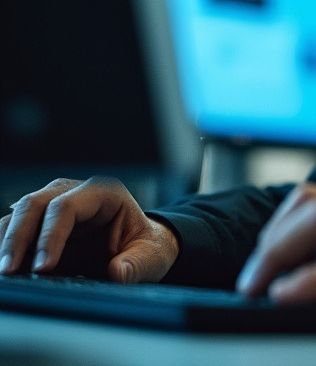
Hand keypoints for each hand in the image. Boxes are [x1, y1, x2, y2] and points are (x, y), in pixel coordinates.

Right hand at [0, 177, 178, 282]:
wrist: (137, 245)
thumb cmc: (144, 244)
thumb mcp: (152, 255)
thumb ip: (137, 264)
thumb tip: (117, 273)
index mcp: (104, 193)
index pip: (67, 206)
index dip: (50, 235)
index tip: (43, 267)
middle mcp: (75, 191)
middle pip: (35, 204)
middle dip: (18, 238)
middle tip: (8, 271)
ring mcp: (54, 202)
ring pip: (18, 214)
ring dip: (6, 241)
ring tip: (4, 272)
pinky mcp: (40, 221)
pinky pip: (14, 227)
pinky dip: (5, 245)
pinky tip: (6, 267)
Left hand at [236, 183, 315, 330]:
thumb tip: (315, 276)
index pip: (313, 199)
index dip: (275, 227)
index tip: (260, 262)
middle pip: (307, 203)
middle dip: (267, 240)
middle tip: (251, 278)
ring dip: (277, 254)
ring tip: (259, 286)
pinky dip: (308, 280)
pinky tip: (288, 297)